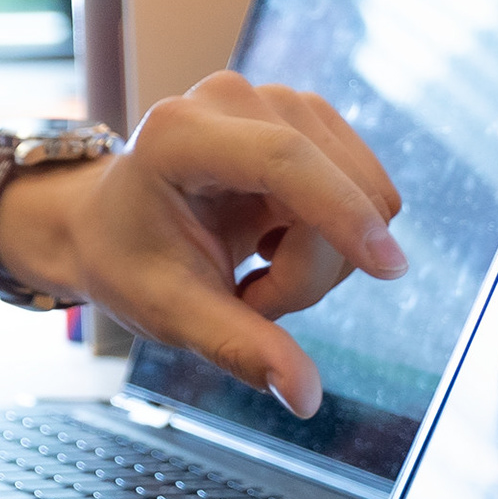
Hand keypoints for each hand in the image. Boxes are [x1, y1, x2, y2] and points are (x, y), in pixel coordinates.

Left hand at [6, 72, 406, 417]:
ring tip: (255, 267)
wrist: (107, 225)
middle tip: (247, 297)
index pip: (283, 160)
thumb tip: (306, 397)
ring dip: (324, 258)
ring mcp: (277, 102)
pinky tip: (276, 241)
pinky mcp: (309, 120)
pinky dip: (334, 237)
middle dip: (310, 269)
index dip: (341, 211)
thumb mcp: (171, 313)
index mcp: (179, 134)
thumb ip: (239, 348)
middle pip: (336, 190)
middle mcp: (232, 100)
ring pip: (366, 195)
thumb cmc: (128, 262)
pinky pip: (367, 192)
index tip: (390, 270)